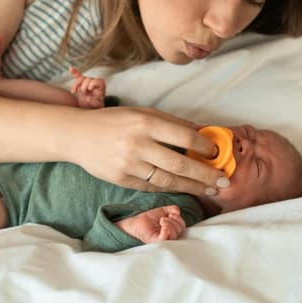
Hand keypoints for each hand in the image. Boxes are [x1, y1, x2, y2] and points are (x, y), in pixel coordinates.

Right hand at [67, 106, 228, 196]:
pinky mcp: (122, 180)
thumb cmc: (115, 121)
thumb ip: (172, 122)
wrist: (78, 135)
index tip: (217, 153)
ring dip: (192, 186)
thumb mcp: (142, 112)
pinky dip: (171, 188)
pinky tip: (185, 189)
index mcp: (145, 122)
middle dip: (205, 174)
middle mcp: (138, 144)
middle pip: (179, 163)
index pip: (183, 136)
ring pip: (168, 180)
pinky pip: (152, 187)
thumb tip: (203, 131)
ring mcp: (129, 165)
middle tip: (224, 181)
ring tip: (210, 189)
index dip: (204, 147)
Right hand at [69, 66, 105, 108]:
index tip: (89, 89)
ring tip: (73, 92)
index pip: (98, 81)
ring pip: (80, 79)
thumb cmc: (96, 105)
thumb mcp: (97, 105)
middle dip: (84, 86)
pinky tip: (71, 68)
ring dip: (76, 84)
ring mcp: (87, 82)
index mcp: (101, 86)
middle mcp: (94, 82)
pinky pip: (77, 76)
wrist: (91, 106)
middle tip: (84, 93)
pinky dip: (74, 72)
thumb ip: (94, 102)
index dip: (93, 83)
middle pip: (88, 79)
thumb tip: (88, 98)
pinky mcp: (80, 83)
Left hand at [115, 205, 186, 242]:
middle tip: (163, 218)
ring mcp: (163, 240)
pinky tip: (162, 223)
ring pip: (174, 234)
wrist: (135, 222)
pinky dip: (167, 229)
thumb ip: (172, 209)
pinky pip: (166, 237)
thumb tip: (178, 212)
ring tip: (161, 220)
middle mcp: (169, 237)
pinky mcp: (156, 242)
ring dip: (169, 223)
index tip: (170, 214)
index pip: (182, 227)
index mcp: (171, 230)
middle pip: (180, 230)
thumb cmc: (148, 219)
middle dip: (174, 220)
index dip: (179, 219)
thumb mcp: (163, 211)